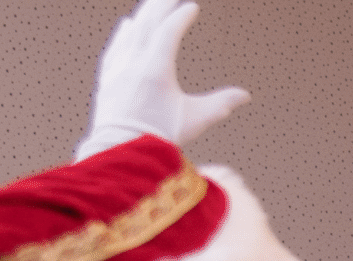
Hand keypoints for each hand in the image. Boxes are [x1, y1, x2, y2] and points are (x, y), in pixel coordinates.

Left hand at [75, 0, 248, 160]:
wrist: (120, 154)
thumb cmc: (159, 138)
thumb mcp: (195, 120)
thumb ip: (220, 104)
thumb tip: (244, 95)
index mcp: (155, 69)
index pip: (169, 32)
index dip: (181, 17)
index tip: (193, 7)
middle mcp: (133, 63)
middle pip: (148, 24)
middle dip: (161, 6)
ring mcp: (117, 69)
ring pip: (131, 32)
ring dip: (144, 16)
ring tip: (154, 4)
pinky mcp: (107, 79)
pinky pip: (116, 47)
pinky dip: (124, 33)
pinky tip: (128, 24)